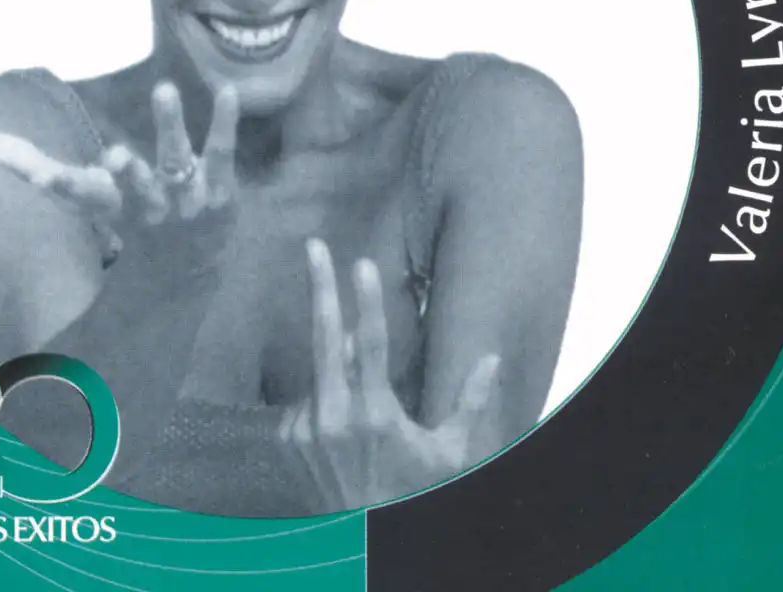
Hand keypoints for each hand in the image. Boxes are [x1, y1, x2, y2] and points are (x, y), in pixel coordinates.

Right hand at [0, 80, 238, 234]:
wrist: (186, 268)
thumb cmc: (128, 219)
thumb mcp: (84, 196)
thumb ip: (35, 168)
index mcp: (109, 204)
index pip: (78, 195)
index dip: (61, 187)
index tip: (43, 180)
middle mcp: (148, 207)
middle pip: (136, 186)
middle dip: (128, 175)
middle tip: (116, 155)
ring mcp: (188, 202)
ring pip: (176, 164)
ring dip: (169, 130)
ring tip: (162, 88)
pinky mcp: (221, 191)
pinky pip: (221, 153)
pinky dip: (224, 123)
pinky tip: (227, 90)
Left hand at [279, 239, 500, 510]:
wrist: (362, 536)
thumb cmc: (412, 489)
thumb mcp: (449, 453)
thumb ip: (470, 403)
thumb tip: (493, 358)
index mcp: (375, 413)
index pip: (370, 342)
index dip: (366, 299)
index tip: (361, 262)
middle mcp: (335, 415)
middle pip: (324, 336)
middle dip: (320, 286)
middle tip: (313, 245)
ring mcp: (306, 426)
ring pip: (321, 368)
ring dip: (339, 365)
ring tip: (362, 409)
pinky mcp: (289, 437)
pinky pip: (308, 394)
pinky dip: (325, 392)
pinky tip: (342, 423)